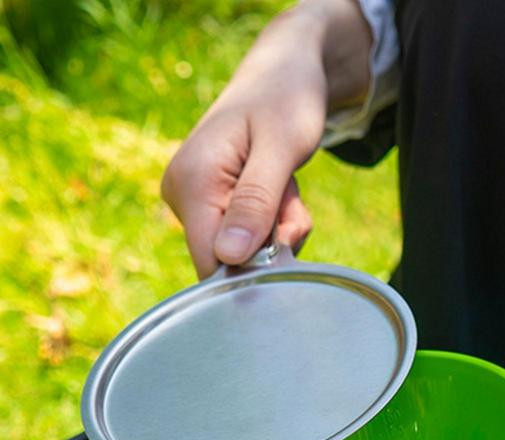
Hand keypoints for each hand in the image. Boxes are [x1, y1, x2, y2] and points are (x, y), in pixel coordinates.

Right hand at [161, 1, 371, 277]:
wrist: (284, 74)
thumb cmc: (286, 101)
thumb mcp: (281, 150)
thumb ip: (256, 203)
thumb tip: (229, 257)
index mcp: (191, 181)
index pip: (211, 262)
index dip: (252, 268)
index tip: (286, 238)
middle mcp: (181, 194)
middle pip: (230, 260)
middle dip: (272, 243)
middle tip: (290, 199)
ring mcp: (192, 201)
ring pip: (243, 251)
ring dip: (278, 230)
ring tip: (285, 186)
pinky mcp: (209, 204)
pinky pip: (246, 237)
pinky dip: (273, 222)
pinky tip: (277, 190)